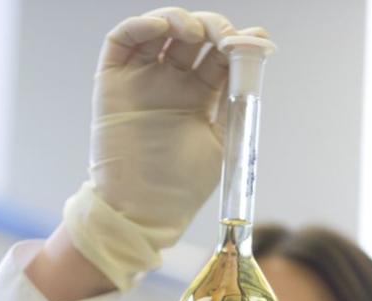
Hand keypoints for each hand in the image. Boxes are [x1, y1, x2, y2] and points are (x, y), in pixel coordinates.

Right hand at [64, 8, 269, 290]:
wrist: (142, 210)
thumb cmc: (182, 185)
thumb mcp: (223, 138)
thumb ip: (237, 95)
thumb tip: (259, 45)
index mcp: (198, 97)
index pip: (218, 55)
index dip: (235, 41)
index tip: (253, 40)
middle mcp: (169, 84)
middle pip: (191, 37)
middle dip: (211, 27)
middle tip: (223, 36)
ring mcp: (140, 80)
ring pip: (158, 30)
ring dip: (179, 20)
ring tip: (194, 32)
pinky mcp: (112, 81)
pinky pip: (122, 41)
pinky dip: (141, 24)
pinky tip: (162, 28)